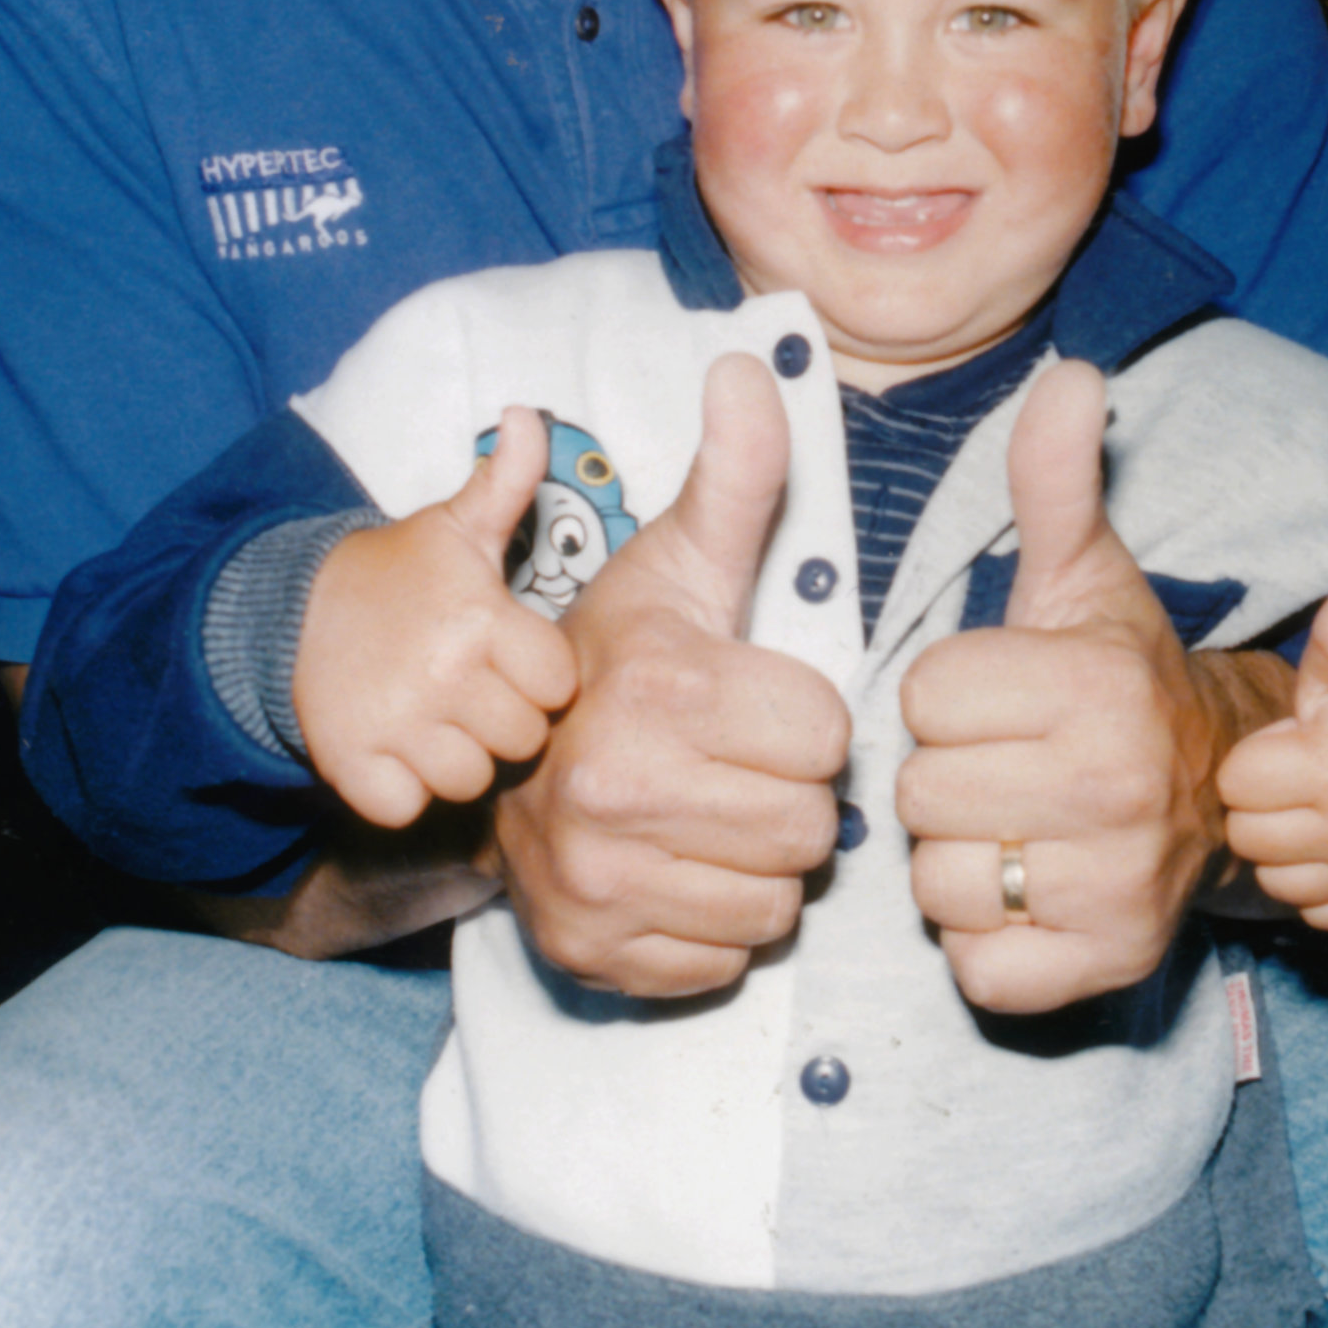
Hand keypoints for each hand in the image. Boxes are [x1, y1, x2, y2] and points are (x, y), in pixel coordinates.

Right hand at [294, 407, 578, 828]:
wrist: (291, 611)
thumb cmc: (399, 574)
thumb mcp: (457, 525)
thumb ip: (507, 479)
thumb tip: (531, 413)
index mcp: (481, 620)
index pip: (558, 684)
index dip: (540, 676)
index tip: (511, 658)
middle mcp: (442, 675)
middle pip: (520, 739)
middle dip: (504, 720)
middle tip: (471, 688)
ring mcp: (395, 724)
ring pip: (469, 781)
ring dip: (457, 758)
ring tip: (436, 716)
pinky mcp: (351, 765)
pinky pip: (408, 808)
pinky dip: (403, 790)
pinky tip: (397, 748)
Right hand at [496, 353, 850, 996]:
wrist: (501, 757)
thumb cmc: (620, 655)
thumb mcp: (681, 560)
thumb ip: (738, 473)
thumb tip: (753, 364)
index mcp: (660, 686)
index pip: (826, 740)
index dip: (801, 722)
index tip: (753, 705)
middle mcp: (617, 787)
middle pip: (806, 829)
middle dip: (785, 797)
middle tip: (734, 766)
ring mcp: (596, 880)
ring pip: (773, 903)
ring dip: (756, 865)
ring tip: (709, 813)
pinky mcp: (589, 952)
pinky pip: (723, 963)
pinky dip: (712, 926)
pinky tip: (678, 869)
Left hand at [896, 359, 1234, 1014]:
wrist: (1214, 791)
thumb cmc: (1119, 676)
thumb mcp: (1084, 573)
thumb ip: (1054, 480)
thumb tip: (1071, 374)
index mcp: (1097, 688)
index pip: (925, 699)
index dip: (946, 695)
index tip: (999, 695)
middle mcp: (1115, 789)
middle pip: (922, 795)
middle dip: (946, 777)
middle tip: (1003, 763)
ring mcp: (1116, 886)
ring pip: (939, 885)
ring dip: (960, 859)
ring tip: (1013, 823)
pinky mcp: (1107, 965)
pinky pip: (978, 967)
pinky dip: (988, 941)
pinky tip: (1029, 888)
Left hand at [1216, 586, 1327, 929]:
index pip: (1236, 782)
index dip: (1254, 761)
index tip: (1286, 747)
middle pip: (1246, 836)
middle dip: (1261, 806)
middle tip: (1294, 782)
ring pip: (1273, 880)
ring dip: (1281, 851)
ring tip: (1309, 814)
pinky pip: (1313, 913)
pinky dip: (1314, 888)